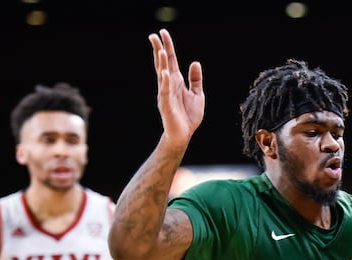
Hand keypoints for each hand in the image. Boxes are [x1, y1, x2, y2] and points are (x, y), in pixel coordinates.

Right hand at [148, 29, 204, 149]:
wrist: (184, 134)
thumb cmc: (189, 116)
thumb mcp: (197, 94)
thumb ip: (196, 79)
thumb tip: (195, 62)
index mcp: (177, 81)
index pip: (171, 60)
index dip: (167, 46)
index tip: (163, 33)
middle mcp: (169, 85)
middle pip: (162, 64)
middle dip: (159, 50)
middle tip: (153, 35)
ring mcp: (166, 94)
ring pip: (162, 75)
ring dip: (160, 63)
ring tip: (159, 50)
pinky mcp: (166, 104)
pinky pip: (165, 91)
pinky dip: (165, 82)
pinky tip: (165, 73)